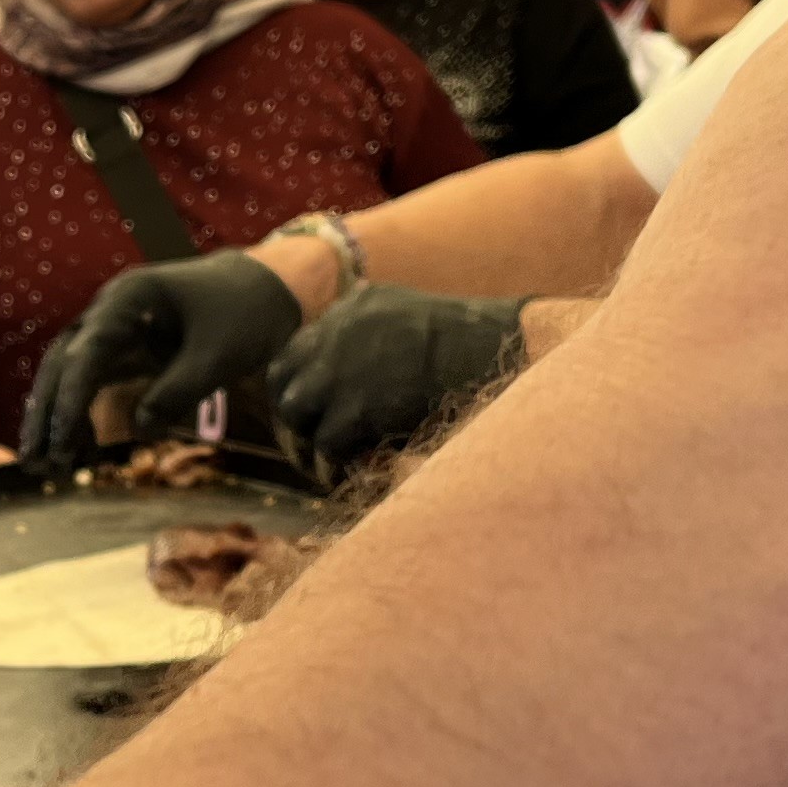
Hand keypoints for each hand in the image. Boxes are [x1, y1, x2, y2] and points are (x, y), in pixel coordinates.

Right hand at [25, 255, 312, 466]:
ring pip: (66, 372)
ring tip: (40, 464)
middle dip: (46, 413)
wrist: (260, 291)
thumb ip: (179, 392)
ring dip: (52, 416)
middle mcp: (109, 309)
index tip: (61, 444)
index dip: (70, 401)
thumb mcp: (218, 357)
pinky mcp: (121, 348)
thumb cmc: (244, 316)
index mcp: (129, 298)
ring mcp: (111, 328)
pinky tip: (72, 450)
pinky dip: (77, 414)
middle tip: (34, 462)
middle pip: (62, 361)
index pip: (86, 352)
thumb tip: (141, 430)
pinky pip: (88, 381)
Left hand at [264, 287, 527, 478]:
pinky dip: (331, 465)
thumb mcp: (414, 319)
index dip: (295, 386)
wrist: (503, 352)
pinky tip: (344, 477)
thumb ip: (377, 333)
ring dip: (305, 445)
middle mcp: (338, 332)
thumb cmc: (476, 345)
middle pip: (284, 381)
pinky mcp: (359, 408)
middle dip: (291, 418)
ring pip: (296, 414)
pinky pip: (325, 445)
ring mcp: (343, 368)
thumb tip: (356, 360)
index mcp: (353, 309)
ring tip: (323, 469)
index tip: (306, 415)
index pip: (295, 350)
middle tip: (305, 449)